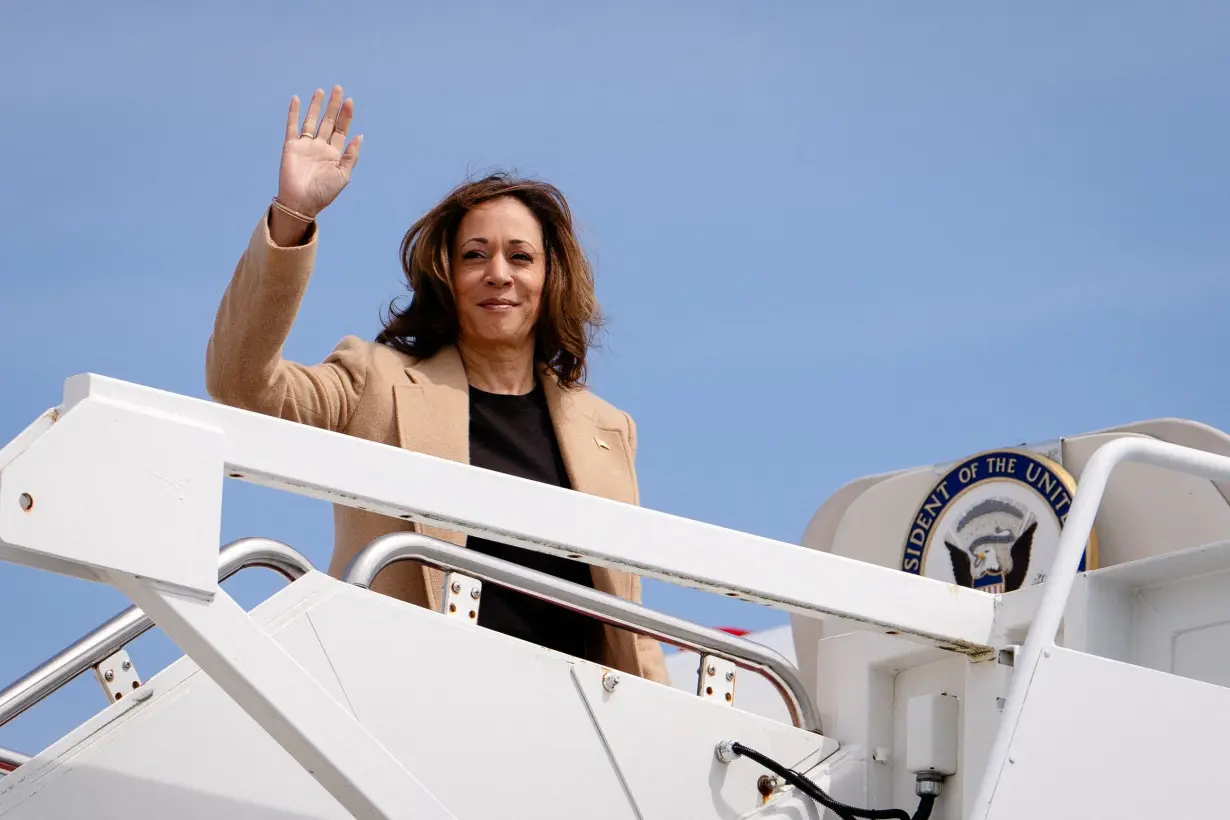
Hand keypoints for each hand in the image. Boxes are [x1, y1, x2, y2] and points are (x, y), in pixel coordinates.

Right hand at [277, 85, 362, 218]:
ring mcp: (305, 145)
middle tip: (338, 88)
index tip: (349, 101)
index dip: (346, 116)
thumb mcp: (343, 175)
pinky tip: (297, 99)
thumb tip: (359, 136)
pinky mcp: (291, 146)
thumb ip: (351, 155)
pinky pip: (292, 126)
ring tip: (321, 91)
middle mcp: (320, 147)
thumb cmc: (324, 192)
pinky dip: (294, 113)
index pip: (341, 130)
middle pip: (328, 121)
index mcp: (334, 154)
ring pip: (311, 120)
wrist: (301, 202)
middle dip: (333, 106)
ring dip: (316, 106)